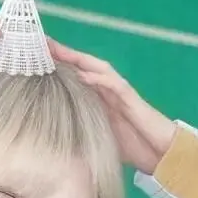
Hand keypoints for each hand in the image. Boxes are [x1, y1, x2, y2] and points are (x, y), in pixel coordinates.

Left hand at [48, 39, 175, 174]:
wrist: (161, 154)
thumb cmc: (133, 148)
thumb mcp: (99, 139)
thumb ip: (82, 132)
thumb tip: (56, 138)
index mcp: (100, 99)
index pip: (77, 76)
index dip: (58, 65)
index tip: (36, 57)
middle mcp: (109, 91)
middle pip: (84, 66)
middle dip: (64, 54)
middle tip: (42, 43)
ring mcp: (121, 93)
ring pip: (99, 69)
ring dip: (79, 59)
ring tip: (59, 51)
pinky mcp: (133, 100)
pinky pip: (115, 85)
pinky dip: (98, 78)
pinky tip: (83, 75)